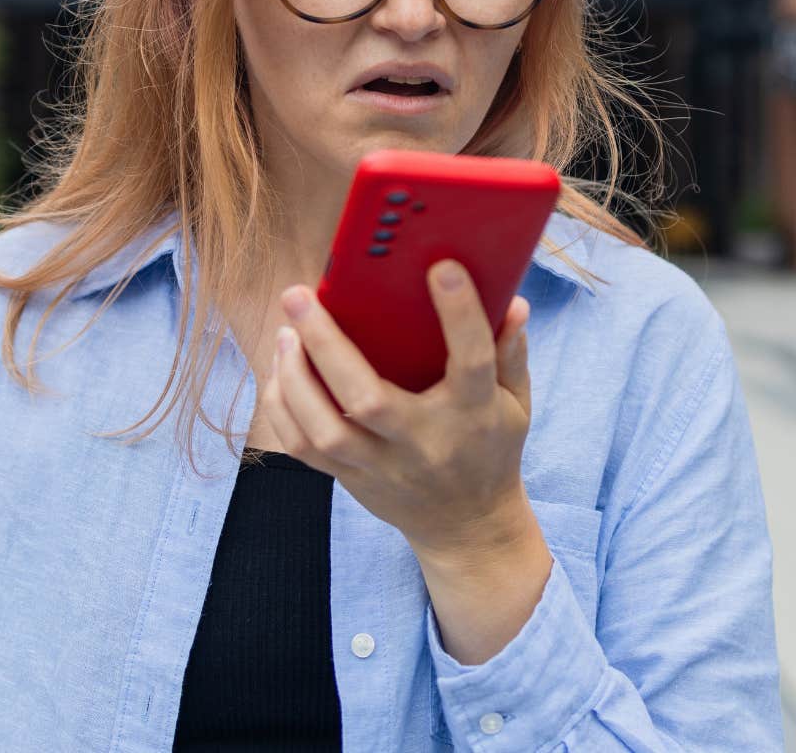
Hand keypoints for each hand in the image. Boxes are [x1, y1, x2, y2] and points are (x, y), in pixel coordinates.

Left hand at [261, 259, 538, 560]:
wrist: (467, 527)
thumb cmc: (490, 450)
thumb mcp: (515, 404)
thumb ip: (510, 352)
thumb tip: (514, 301)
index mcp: (473, 414)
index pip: (472, 360)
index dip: (460, 314)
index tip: (440, 268)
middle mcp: (424, 443)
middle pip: (367, 398)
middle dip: (326, 343)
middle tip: (299, 297)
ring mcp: (383, 467)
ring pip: (325, 430)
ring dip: (294, 379)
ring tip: (285, 334)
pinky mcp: (352, 481)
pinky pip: (304, 449)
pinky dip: (283, 409)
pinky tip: (279, 372)